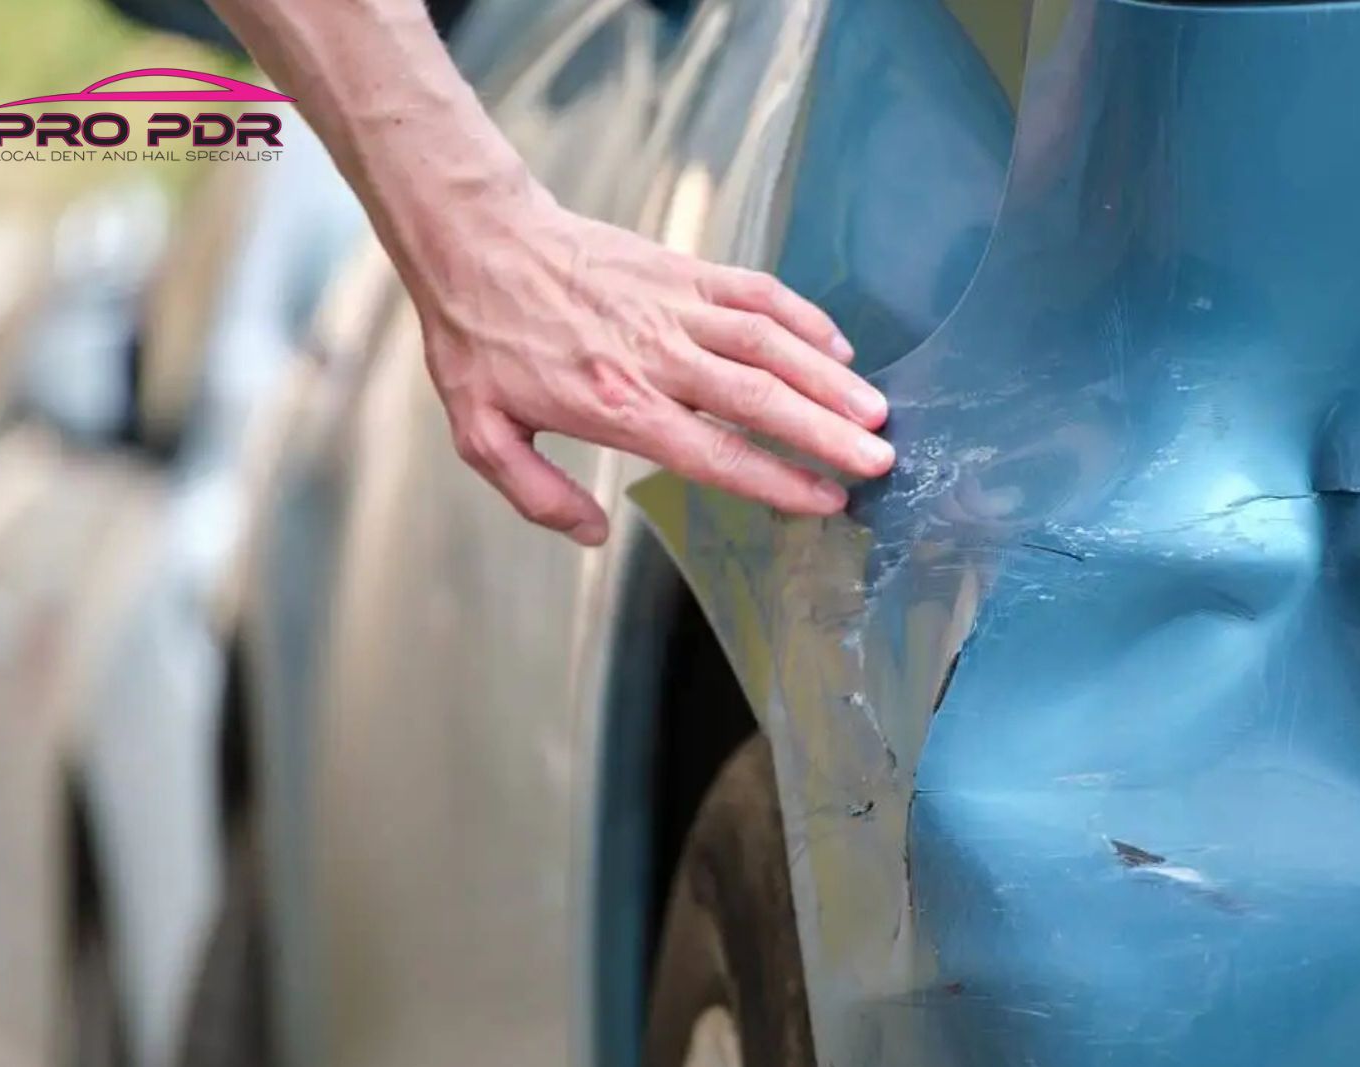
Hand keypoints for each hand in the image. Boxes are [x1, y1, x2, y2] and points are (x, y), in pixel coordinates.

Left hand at [410, 187, 892, 544]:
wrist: (478, 238)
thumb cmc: (482, 340)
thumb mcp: (482, 432)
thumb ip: (536, 495)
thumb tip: (594, 534)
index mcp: (617, 405)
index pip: (715, 452)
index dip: (777, 479)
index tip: (826, 500)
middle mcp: (657, 357)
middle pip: (759, 401)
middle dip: (827, 433)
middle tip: (881, 459)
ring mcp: (675, 307)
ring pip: (770, 343)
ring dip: (828, 378)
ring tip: (876, 410)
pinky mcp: (682, 269)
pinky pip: (755, 291)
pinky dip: (802, 317)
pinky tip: (836, 346)